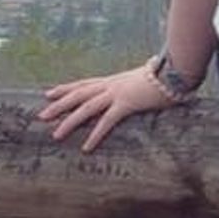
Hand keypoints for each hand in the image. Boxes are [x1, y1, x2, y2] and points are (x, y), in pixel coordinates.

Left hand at [38, 61, 172, 153]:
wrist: (176, 70)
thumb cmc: (165, 76)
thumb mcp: (144, 80)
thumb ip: (135, 85)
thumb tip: (136, 87)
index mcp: (114, 79)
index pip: (84, 84)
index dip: (66, 89)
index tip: (49, 93)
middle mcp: (111, 84)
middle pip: (79, 94)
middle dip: (59, 105)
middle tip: (42, 115)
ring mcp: (118, 93)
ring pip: (87, 108)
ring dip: (70, 122)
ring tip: (55, 135)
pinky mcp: (127, 103)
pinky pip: (107, 121)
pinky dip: (95, 134)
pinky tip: (87, 147)